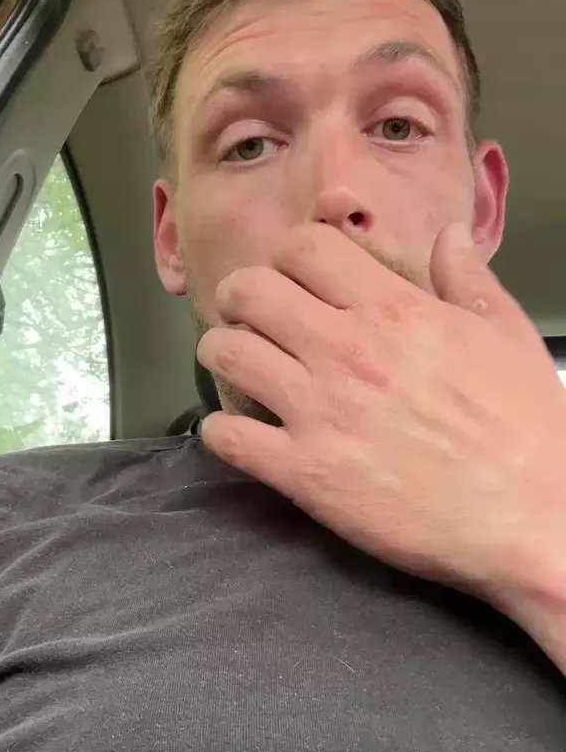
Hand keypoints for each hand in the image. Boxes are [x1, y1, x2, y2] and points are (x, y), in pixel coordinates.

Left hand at [196, 221, 565, 609]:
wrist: (532, 517)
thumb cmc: (528, 428)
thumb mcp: (508, 337)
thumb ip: (468, 280)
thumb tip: (448, 234)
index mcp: (393, 310)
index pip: (303, 247)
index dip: (290, 256)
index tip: (296, 278)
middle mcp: (345, 350)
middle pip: (248, 291)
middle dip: (241, 297)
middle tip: (253, 318)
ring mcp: (318, 412)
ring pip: (225, 354)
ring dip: (222, 354)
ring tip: (240, 367)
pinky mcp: (305, 473)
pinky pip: (227, 437)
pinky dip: (221, 431)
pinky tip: (239, 434)